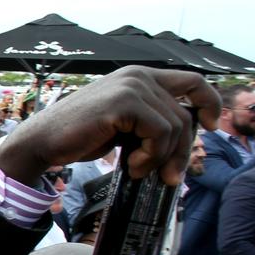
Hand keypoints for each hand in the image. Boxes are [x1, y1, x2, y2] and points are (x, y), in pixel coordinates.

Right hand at [0, 67, 218, 186]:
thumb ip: (150, 121)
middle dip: (181, 151)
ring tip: (136, 169)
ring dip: (159, 158)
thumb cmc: (80, 135)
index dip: (209, 103)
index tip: (212, 126)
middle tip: (169, 178)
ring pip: (174, 127)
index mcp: (139, 77)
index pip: (192, 81)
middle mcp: (138, 76)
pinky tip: (129, 166)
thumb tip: (186, 140)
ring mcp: (132, 87)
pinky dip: (149, 157)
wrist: (43, 141)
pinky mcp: (125, 103)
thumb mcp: (124, 124)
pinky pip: (158, 134)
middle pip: (184, 115)